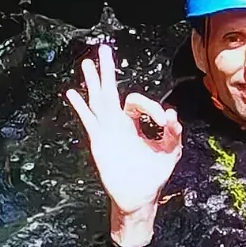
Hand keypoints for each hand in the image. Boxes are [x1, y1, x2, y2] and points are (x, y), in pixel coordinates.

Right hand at [66, 44, 181, 246]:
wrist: (139, 196)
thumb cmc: (153, 174)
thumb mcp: (170, 150)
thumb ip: (173, 132)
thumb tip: (172, 115)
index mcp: (134, 122)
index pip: (137, 101)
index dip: (151, 106)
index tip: (165, 120)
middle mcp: (119, 123)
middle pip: (111, 91)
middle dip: (107, 71)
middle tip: (104, 49)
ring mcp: (108, 131)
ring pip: (98, 101)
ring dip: (93, 82)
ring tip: (88, 63)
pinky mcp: (100, 141)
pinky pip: (89, 121)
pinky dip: (81, 107)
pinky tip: (71, 94)